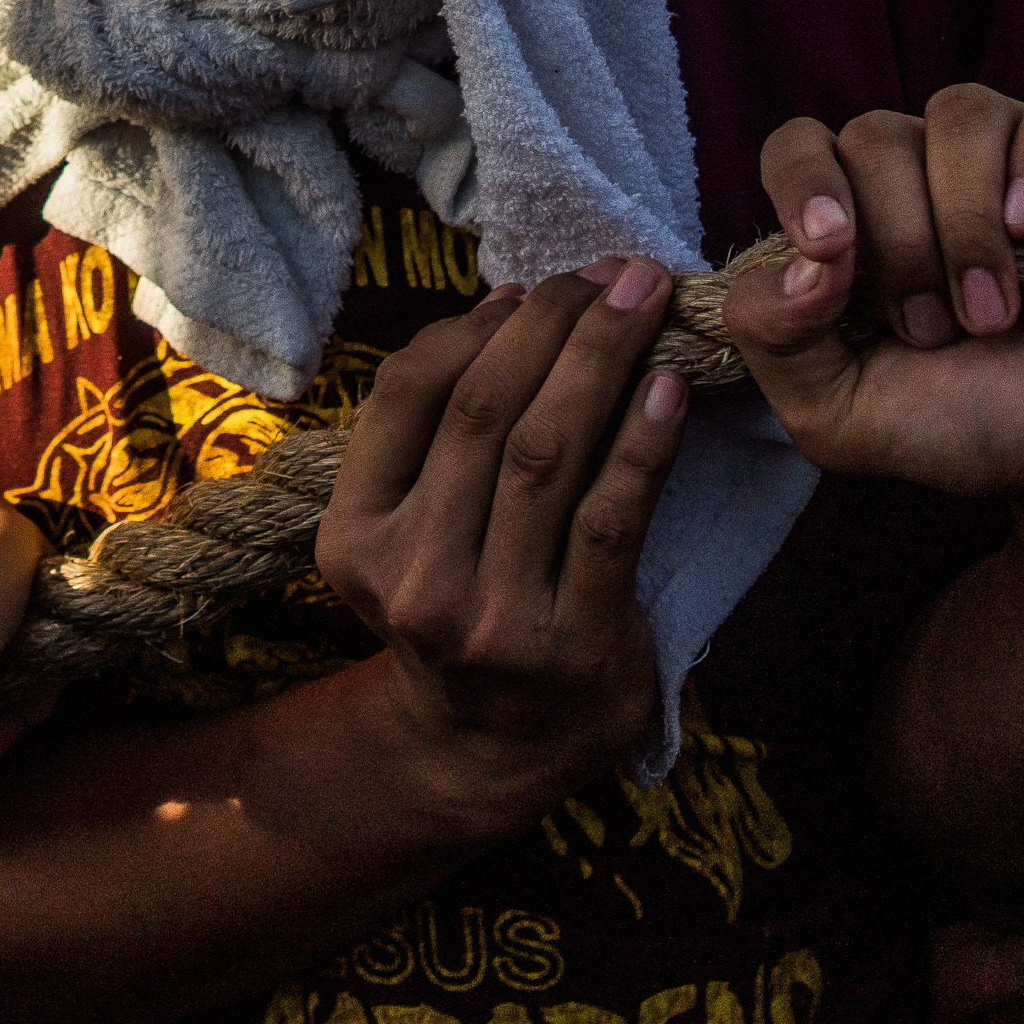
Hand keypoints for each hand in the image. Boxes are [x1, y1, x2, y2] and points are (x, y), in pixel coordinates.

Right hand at [317, 265, 691, 840]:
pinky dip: (643, 442)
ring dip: (602, 360)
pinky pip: (613, 518)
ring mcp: (491, 616)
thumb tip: (514, 306)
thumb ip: (436, 438)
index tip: (534, 289)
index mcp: (353, 538)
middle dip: (555, 325)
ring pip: (548, 454)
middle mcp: (412, 577)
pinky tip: (669, 387)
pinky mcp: (572, 643)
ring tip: (646, 302)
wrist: (494, 749)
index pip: (407, 394)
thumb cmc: (462, 604)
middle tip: (611, 273)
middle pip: (484, 412)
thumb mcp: (407, 532)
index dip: (473, 324)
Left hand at [726, 74, 1023, 511]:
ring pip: (958, 114)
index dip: (803, 186)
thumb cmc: (987, 424)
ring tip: (997, 312)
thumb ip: (775, 340)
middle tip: (939, 331)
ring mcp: (1018, 150)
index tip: (831, 250)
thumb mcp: (845, 417)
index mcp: (861, 222)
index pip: (799, 147)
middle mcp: (931, 172)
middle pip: (875, 136)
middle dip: (901, 244)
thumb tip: (795, 258)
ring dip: (966, 222)